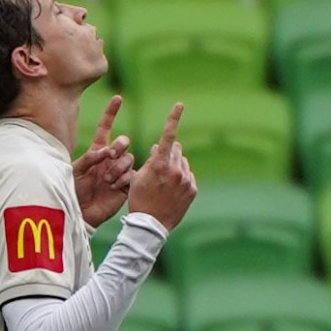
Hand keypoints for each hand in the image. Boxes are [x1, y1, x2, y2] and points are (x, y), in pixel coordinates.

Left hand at [73, 95, 136, 227]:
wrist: (80, 213)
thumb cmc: (73, 191)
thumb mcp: (75, 171)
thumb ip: (88, 159)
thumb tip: (104, 150)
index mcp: (96, 152)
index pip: (105, 128)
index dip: (111, 113)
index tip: (118, 98)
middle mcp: (110, 159)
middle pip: (123, 142)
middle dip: (119, 145)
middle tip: (110, 155)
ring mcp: (118, 171)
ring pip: (129, 158)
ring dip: (118, 167)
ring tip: (106, 179)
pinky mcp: (125, 185)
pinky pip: (132, 175)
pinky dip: (123, 178)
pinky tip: (113, 186)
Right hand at [128, 102, 196, 230]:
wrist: (151, 225)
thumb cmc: (139, 200)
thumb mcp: (138, 178)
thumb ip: (151, 160)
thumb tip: (158, 148)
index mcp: (160, 165)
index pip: (168, 136)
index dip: (173, 118)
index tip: (180, 105)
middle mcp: (176, 170)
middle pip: (176, 149)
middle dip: (169, 152)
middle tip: (159, 165)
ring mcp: (186, 180)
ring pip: (183, 163)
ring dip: (175, 166)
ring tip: (164, 183)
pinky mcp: (192, 190)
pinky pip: (188, 176)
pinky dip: (181, 179)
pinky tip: (171, 192)